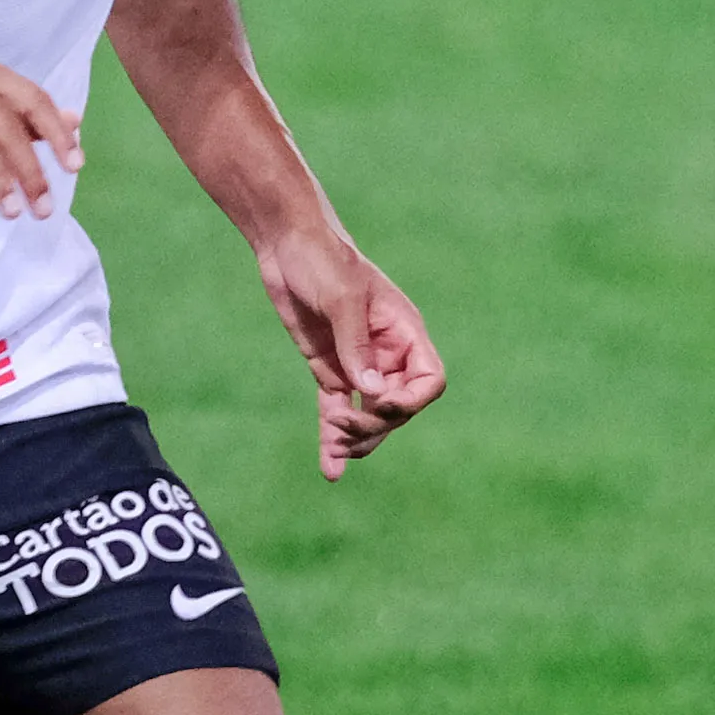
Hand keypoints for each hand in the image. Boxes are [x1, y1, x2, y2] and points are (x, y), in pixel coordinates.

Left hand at [259, 228, 445, 476]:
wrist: (286, 244)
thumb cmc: (323, 258)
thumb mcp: (341, 298)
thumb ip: (357, 346)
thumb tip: (371, 395)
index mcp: (403, 333)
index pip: (428, 381)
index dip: (410, 402)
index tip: (379, 404)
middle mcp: (387, 354)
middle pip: (397, 408)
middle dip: (375, 425)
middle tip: (342, 426)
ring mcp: (358, 365)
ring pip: (369, 417)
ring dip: (356, 439)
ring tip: (335, 454)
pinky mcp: (330, 371)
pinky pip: (338, 412)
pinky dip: (332, 440)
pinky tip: (329, 469)